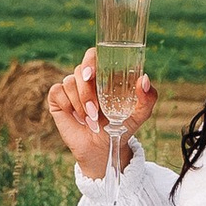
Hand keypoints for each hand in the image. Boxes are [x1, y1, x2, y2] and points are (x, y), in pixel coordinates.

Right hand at [45, 44, 152, 178]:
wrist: (103, 150)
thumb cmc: (121, 128)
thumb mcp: (139, 115)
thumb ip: (148, 98)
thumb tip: (144, 79)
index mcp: (104, 76)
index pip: (94, 55)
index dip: (90, 60)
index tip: (91, 74)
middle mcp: (86, 79)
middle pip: (80, 69)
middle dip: (86, 91)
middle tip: (94, 110)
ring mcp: (71, 88)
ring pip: (69, 82)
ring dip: (80, 104)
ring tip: (91, 121)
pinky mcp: (58, 99)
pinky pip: (57, 92)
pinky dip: (67, 105)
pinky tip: (77, 118)